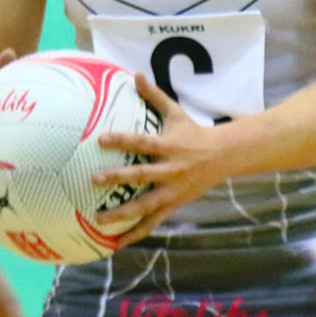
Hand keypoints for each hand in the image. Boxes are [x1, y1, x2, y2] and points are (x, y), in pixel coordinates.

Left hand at [89, 72, 233, 246]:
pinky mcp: (174, 206)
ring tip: (98, 221)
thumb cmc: (194, 133)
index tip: (100, 139)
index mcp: (169, 146)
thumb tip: (135, 73)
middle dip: (118, 179)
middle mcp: (170, 170)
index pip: (142, 142)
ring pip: (146, 206)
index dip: (122, 140)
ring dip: (122, 215)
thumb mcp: (176, 112)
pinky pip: (152, 223)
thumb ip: (154, 95)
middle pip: (142, 176)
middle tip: (93, 180)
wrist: (223, 157)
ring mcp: (173, 191)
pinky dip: (136, 234)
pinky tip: (117, 243)